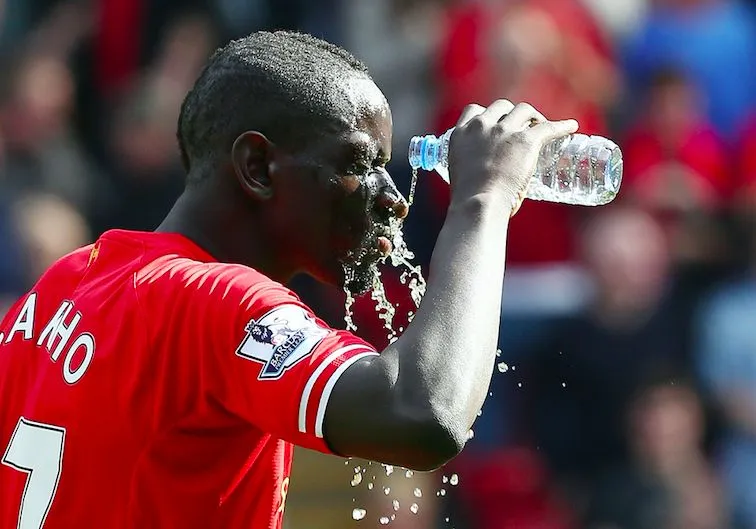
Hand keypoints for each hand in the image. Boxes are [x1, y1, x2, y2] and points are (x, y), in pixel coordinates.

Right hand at [448, 100, 577, 215]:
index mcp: (461, 134)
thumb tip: (483, 180)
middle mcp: (481, 127)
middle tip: (523, 128)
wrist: (479, 205)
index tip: (497, 123)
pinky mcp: (525, 141)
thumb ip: (469, 167)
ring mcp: (503, 132)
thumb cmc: (469, 201)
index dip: (489, 115)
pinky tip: (571, 127)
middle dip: (513, 115)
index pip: (474, 111)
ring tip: (541, 128)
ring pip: (524, 110)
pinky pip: (548, 128)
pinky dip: (561, 127)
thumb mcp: (459, 175)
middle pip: (502, 106)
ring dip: (533, 117)